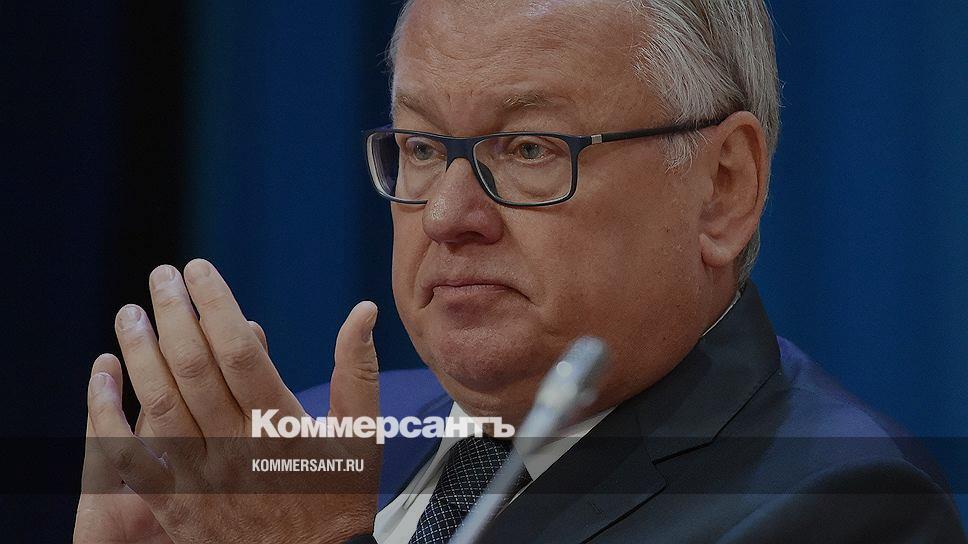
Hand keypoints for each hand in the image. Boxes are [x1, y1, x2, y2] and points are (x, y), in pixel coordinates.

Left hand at [74, 259, 381, 543]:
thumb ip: (358, 371)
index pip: (240, 350)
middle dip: (173, 313)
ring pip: (160, 404)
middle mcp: (237, 447)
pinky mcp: (176, 503)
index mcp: (282, 426)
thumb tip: (362, 311)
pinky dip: (108, 416)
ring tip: (128, 313)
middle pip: (193, 367)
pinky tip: (101, 378)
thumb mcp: (361, 435)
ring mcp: (202, 477)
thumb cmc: (338, 497)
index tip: (199, 270)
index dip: (215, 304)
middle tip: (161, 275)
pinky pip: (131, 457)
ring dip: (139, 352)